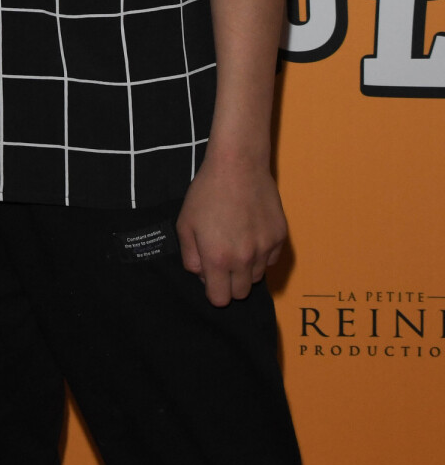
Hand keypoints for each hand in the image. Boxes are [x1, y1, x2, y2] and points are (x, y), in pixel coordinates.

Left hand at [177, 154, 286, 306]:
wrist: (238, 165)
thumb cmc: (207, 192)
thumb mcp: (185, 223)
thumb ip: (190, 257)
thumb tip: (201, 274)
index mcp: (217, 258)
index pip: (220, 299)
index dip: (213, 290)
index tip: (211, 277)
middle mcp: (244, 259)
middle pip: (240, 293)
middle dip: (229, 282)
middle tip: (222, 258)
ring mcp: (265, 249)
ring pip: (256, 277)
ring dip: (246, 268)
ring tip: (236, 240)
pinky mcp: (280, 237)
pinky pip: (270, 259)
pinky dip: (261, 253)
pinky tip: (251, 231)